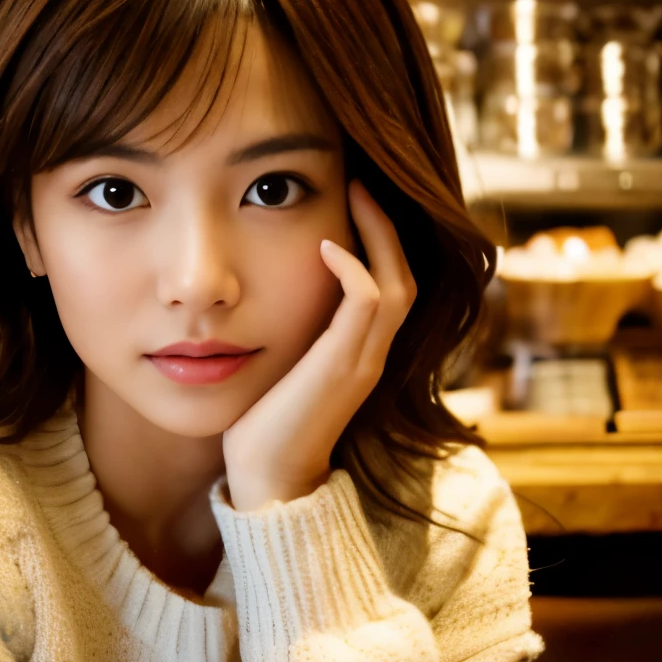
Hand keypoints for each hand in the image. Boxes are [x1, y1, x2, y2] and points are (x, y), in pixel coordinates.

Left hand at [221, 181, 416, 512]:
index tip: (349, 202)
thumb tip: (255, 301)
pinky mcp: (344, 367)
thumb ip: (286, 336)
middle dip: (386, 227)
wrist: (265, 480)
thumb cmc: (259, 429)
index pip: (389, 285)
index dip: (377, 243)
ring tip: (355, 192)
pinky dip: (354, 269)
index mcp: (358, 354)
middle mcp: (370, 356)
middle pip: (406, 275)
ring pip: (397, 284)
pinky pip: (368, 304)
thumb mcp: (277, 368)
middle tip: (361, 182)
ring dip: (379, 235)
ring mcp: (362, 362)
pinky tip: (327, 244)